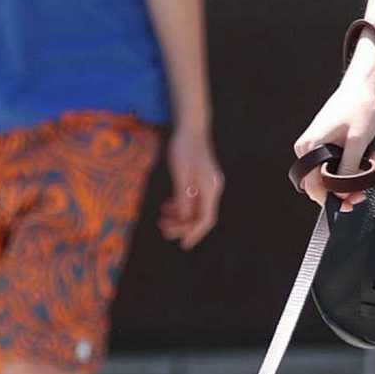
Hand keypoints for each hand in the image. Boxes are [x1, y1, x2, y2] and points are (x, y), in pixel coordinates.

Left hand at [158, 124, 223, 250]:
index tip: (183, 244)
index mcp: (210, 188)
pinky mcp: (202, 181)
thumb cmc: (184, 149)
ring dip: (179, 217)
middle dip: (182, 226)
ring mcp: (208, 185)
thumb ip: (182, 197)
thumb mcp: (180, 174)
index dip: (194, 233)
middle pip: (200, 216)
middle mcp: (212, 189)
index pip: (205, 218)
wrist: (191, 129)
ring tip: (161, 219)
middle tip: (163, 229)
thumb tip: (183, 218)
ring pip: (195, 209)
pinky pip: (193, 200)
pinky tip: (167, 207)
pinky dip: (180, 206)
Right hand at [293, 61, 374, 212]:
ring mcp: (314, 145)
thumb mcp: (358, 142)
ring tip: (368, 163)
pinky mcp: (323, 144)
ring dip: (351, 175)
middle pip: (320, 182)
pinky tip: (364, 157)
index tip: (348, 203)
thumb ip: (349, 169)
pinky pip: (334, 163)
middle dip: (344, 188)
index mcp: (310, 146)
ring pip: (329, 174)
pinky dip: (350, 165)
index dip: (332, 198)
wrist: (362, 87)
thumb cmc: (359, 106)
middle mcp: (307, 147)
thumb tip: (342, 192)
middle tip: (362, 191)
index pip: (313, 185)